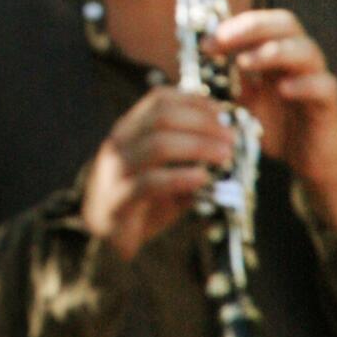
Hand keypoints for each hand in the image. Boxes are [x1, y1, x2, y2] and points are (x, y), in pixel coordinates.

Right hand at [81, 86, 232, 261]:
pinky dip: (182, 177)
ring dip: (199, 146)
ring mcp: (115, 170)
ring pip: (158, 145)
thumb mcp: (164, 171)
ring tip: (224, 156)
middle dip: (203, 122)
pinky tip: (202, 179)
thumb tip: (226, 146)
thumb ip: (187, 158)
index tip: (223, 114)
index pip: (159, 99)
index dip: (195, 101)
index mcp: (129, 130)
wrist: (105, 237)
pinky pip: (151, 182)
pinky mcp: (118, 200)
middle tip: (231, 137)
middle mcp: (119, 143)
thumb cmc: (141, 201)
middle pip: (162, 116)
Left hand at [211, 10, 336, 245]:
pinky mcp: (329, 103)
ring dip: (274, 51)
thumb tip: (201, 63)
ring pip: (306, 50)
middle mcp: (300, 59)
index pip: (261, 24)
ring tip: (244, 62)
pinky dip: (304, 84)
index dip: (234, 27)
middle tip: (224, 39)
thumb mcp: (245, 101)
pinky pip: (324, 85)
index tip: (207, 42)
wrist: (308, 161)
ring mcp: (317, 77)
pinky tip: (284, 89)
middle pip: (286, 23)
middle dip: (253, 27)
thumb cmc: (278, 127)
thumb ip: (231, 81)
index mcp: (278, 54)